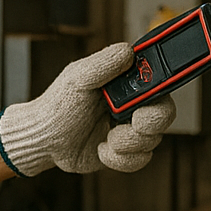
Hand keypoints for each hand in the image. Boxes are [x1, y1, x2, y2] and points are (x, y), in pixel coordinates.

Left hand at [0, 43, 175, 175]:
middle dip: (151, 121)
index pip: (160, 80)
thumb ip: (102, 64)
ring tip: (104, 138)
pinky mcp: (125, 151)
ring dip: (126, 142)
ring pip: (152, 140)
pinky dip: (118, 158)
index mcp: (126, 83)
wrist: (44, 140)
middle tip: (134, 122)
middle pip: (165, 113)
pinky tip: (100, 149)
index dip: (164, 88)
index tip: (149, 98)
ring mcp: (130, 129)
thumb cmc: (57, 105)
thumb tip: (128, 51)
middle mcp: (133, 105)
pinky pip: (140, 159)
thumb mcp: (77, 79)